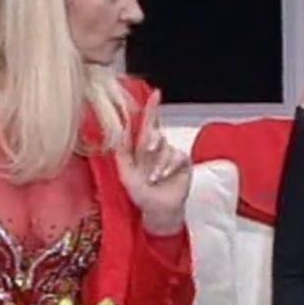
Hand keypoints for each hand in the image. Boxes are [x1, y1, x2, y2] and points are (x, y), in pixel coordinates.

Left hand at [115, 90, 191, 234]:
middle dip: (151, 140)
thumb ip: (122, 152)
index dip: (151, 108)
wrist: (158, 210)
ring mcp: (170, 154)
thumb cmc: (141, 193)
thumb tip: (120, 131)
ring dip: (158, 163)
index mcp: (141, 147)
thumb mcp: (125, 173)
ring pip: (165, 146)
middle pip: (156, 132)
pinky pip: (177, 156)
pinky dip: (168, 166)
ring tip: (153, 178)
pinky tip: (164, 176)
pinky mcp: (183, 162)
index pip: (146, 124)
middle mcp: (157, 147)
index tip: (155, 94)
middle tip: (148, 151)